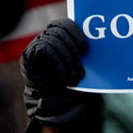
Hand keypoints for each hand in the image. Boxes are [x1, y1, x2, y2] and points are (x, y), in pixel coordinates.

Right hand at [19, 18, 89, 132]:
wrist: (57, 108)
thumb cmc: (72, 88)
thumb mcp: (82, 67)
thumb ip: (84, 53)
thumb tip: (104, 40)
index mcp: (58, 39)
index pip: (65, 24)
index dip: (76, 34)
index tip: (85, 49)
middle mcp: (44, 40)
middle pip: (59, 30)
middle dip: (73, 50)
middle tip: (79, 70)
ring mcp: (34, 47)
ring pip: (53, 40)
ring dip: (66, 60)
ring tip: (72, 77)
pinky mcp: (28, 57)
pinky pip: (45, 50)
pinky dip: (57, 64)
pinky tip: (62, 76)